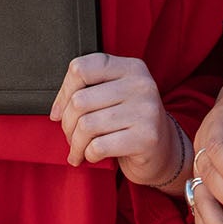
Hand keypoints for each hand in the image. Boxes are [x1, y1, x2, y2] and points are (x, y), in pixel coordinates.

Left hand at [50, 53, 185, 186]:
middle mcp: (141, 85)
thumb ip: (90, 91)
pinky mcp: (146, 138)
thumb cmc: (132, 123)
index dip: (63, 92)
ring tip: (78, 150)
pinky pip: (99, 146)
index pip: (82, 68)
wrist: (165, 151)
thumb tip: (57, 110)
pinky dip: (89, 155)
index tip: (58, 111)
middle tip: (71, 136)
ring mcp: (146, 111)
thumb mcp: (116, 96)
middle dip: (67, 124)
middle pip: (80, 100)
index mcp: (131, 67)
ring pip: (86, 126)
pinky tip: (93, 156)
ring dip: (76, 144)